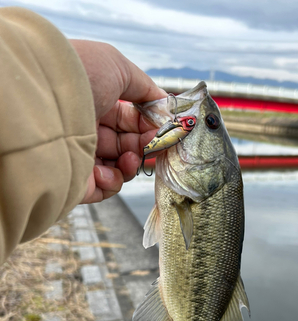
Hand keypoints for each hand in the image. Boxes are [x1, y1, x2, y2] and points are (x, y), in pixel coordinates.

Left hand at [69, 40, 166, 203]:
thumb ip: (145, 88)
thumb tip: (165, 105)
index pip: (129, 121)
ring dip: (131, 165)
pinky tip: (104, 171)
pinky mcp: (75, 180)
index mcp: (97, 104)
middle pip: (128, 146)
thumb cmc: (79, 75)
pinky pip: (104, 189)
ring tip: (129, 157)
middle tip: (152, 144)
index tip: (165, 130)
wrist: (44, 98)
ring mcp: (81, 156)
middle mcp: (88, 129)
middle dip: (145, 146)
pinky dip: (112, 182)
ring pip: (120, 170)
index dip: (149, 127)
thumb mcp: (118, 68)